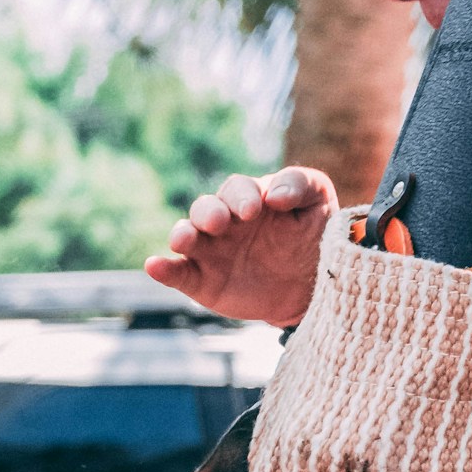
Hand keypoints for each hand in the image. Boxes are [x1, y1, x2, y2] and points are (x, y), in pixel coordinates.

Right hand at [143, 167, 337, 326]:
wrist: (311, 286)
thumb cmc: (312, 235)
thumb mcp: (317, 202)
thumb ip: (300, 184)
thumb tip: (275, 195)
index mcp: (248, 199)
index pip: (236, 189)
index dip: (242, 196)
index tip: (255, 210)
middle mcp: (223, 223)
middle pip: (204, 208)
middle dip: (208, 213)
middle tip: (220, 223)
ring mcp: (209, 252)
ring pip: (186, 236)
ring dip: (182, 235)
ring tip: (183, 240)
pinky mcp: (201, 282)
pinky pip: (178, 274)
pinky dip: (162, 269)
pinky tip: (154, 266)